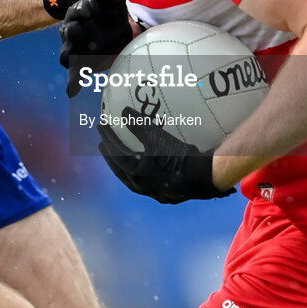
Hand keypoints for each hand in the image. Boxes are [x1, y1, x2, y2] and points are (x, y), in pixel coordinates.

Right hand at [59, 0, 132, 96]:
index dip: (83, 8)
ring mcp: (74, 49)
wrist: (114, 31)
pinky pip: (73, 76)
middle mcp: (73, 30)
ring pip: (66, 54)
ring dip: (69, 55)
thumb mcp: (112, 3)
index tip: (91, 8)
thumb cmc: (109, 14)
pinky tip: (71, 91)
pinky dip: (72, 84)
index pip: (78, 10)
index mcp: (80, 13)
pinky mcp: (79, 66)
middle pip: (67, 31)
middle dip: (72, 30)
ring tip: (72, 59)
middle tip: (77, 30)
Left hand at [97, 108, 235, 203]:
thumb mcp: (157, 137)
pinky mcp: (166, 196)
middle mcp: (141, 187)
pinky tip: (146, 168)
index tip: (101, 125)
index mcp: (136, 173)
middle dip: (110, 156)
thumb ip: (139, 125)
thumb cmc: (178, 156)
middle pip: (119, 170)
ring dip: (123, 166)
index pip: (115, 153)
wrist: (204, 177)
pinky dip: (140, 172)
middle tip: (103, 144)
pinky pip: (146, 182)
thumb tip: (124, 111)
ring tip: (121, 156)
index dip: (108, 137)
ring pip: (131, 179)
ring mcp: (153, 193)